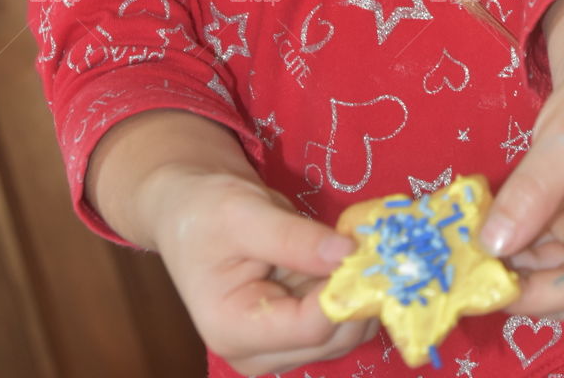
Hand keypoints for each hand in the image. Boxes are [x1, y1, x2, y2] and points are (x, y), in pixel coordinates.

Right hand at [146, 167, 379, 375]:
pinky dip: (353, 288)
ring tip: (360, 243)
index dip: (346, 288)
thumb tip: (349, 253)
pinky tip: (348, 255)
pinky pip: (340, 318)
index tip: (368, 247)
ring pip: (345, 332)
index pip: (312, 325)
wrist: (188, 210)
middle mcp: (258, 352)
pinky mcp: (296, 331)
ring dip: (361, 289)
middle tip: (375, 241)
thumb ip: (295, 238)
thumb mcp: (244, 213)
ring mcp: (279, 346)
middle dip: (360, 290)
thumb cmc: (205, 210)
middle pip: (334, 337)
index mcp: (234, 328)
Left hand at [477, 57, 563, 322]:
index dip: (529, 296)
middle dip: (518, 282)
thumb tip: (491, 244)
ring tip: (464, 253)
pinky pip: (550, 245)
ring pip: (554, 269)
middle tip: (462, 275)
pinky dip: (519, 240)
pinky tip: (484, 230)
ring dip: (513, 262)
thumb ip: (531, 194)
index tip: (478, 292)